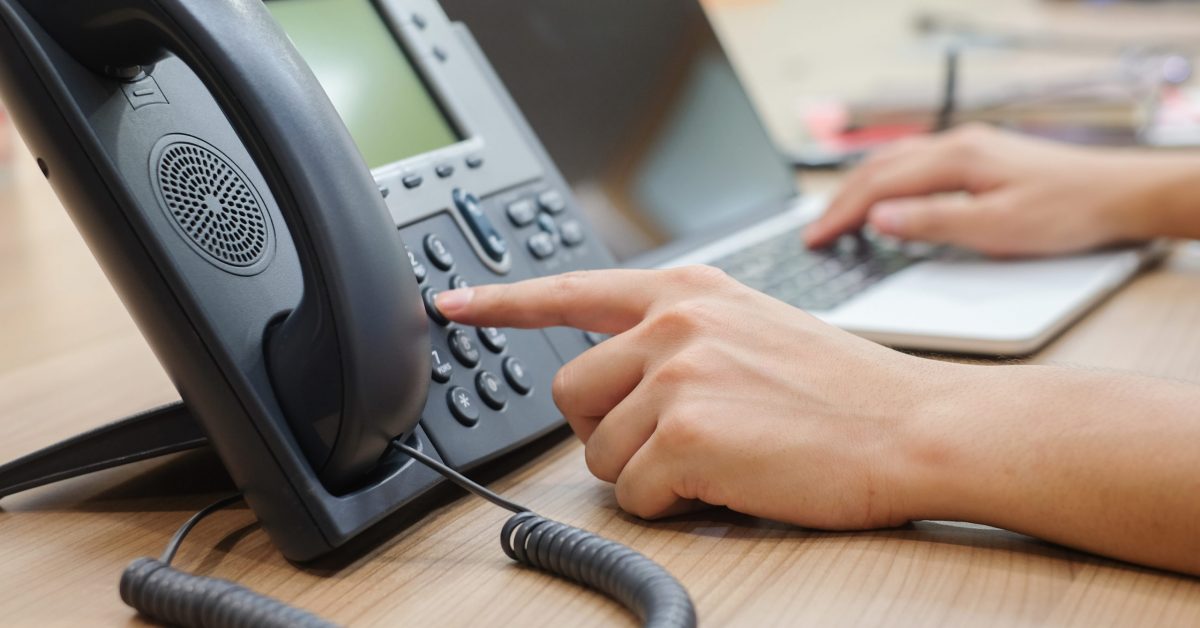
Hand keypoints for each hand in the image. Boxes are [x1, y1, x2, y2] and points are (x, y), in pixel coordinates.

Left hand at [436, 266, 945, 528]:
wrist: (910, 425)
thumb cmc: (840, 388)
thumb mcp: (751, 326)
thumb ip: (679, 334)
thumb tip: (617, 372)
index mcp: (685, 292)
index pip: (571, 292)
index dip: (503, 302)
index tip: (453, 303)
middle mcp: (673, 325)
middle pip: (571, 395)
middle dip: (605, 430)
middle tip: (665, 440)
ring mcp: (677, 378)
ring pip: (598, 452)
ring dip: (645, 471)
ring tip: (715, 457)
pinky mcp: (687, 437)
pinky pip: (632, 495)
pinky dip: (669, 504)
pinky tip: (723, 483)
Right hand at [804, 124, 1187, 255]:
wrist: (1118, 194)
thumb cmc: (1066, 213)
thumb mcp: (994, 229)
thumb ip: (932, 222)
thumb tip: (880, 218)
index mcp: (957, 158)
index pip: (880, 186)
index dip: (842, 214)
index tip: (815, 237)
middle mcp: (958, 144)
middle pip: (881, 168)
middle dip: (842, 201)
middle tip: (816, 232)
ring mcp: (968, 146)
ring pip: (896, 162)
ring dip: (862, 188)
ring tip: (838, 215)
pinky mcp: (979, 156)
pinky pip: (916, 163)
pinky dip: (888, 181)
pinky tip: (885, 195)